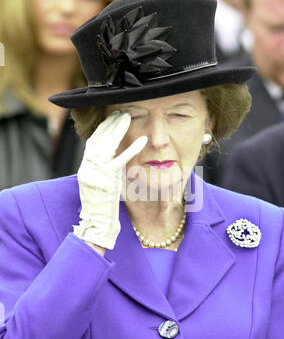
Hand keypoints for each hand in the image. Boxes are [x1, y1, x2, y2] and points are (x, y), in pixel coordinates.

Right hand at [73, 110, 147, 249]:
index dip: (102, 129)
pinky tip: (142, 139)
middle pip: (98, 139)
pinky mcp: (108, 180)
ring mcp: (96, 173)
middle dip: (108, 124)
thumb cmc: (101, 211)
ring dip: (117, 129)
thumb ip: (103, 172)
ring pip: (107, 145)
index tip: (109, 118)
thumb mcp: (98, 187)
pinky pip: (121, 160)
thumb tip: (110, 159)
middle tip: (119, 111)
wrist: (97, 227)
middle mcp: (88, 169)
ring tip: (126, 116)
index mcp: (85, 169)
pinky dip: (132, 149)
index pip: (93, 143)